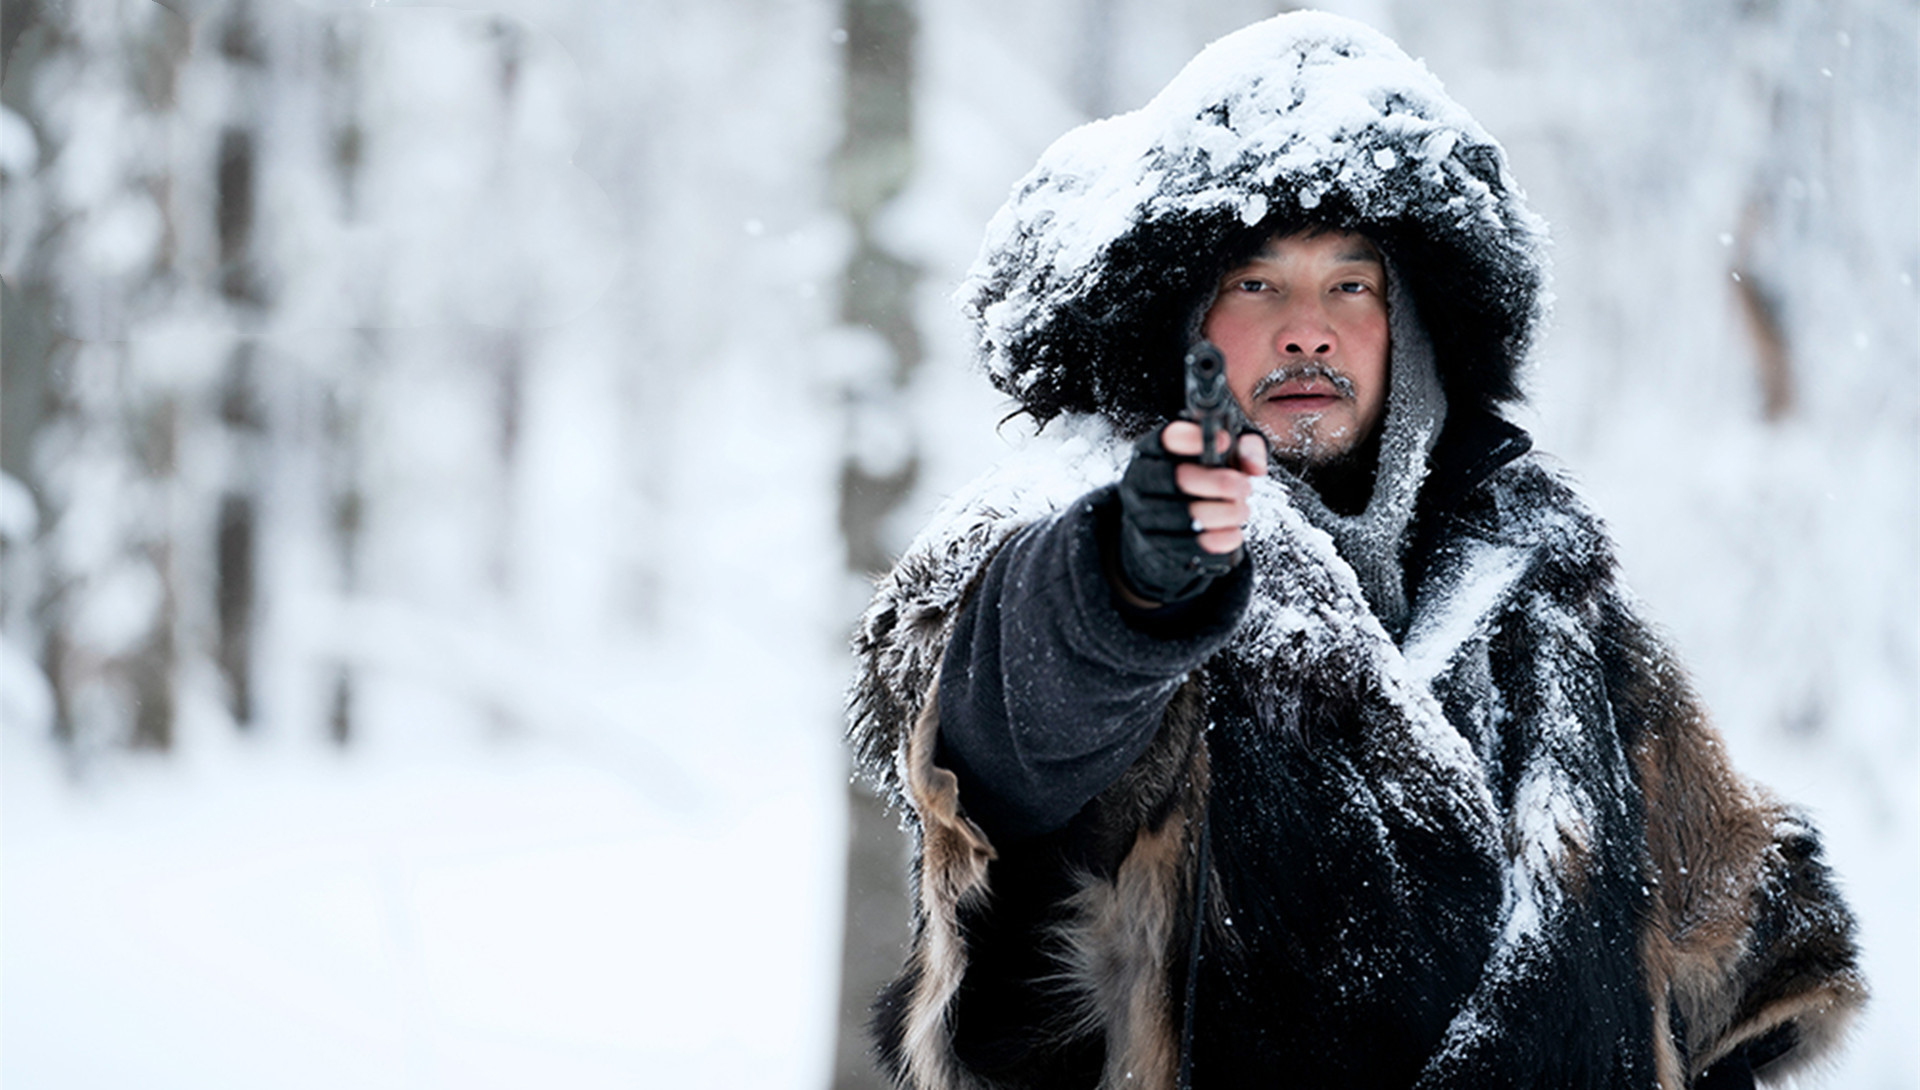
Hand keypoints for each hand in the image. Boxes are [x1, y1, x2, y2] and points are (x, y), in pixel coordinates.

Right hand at [1115, 422, 1267, 605]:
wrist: (1163, 529)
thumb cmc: (1196, 484)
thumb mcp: (1218, 456)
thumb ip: (1243, 449)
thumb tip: (1254, 466)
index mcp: (1152, 452)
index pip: (1167, 439)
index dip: (1196, 439)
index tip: (1225, 441)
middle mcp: (1140, 482)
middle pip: (1179, 479)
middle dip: (1221, 483)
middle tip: (1243, 486)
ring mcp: (1143, 517)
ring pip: (1189, 516)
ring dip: (1226, 513)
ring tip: (1241, 509)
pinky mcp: (1155, 548)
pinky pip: (1192, 547)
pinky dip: (1221, 540)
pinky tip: (1233, 532)